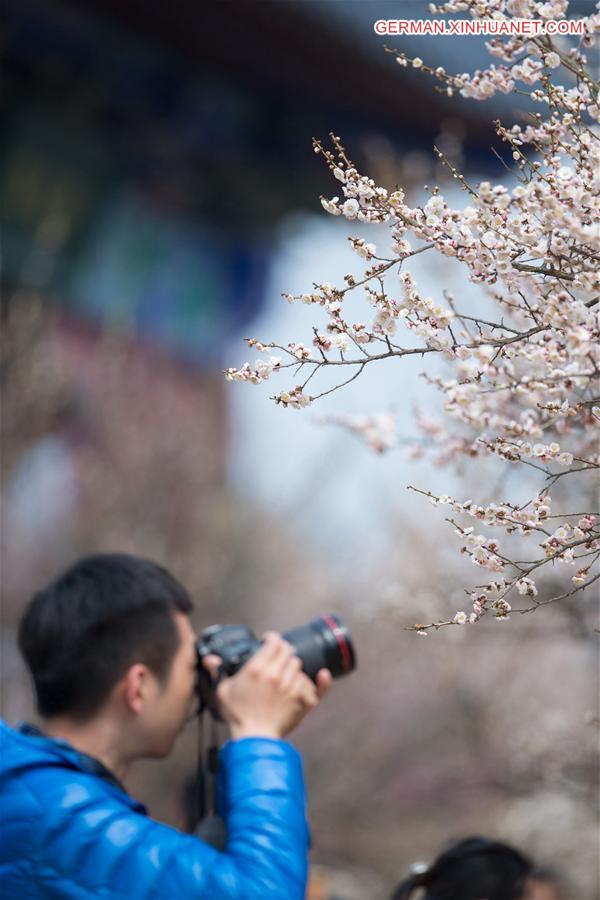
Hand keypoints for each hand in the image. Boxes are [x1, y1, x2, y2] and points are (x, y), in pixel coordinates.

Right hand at [202, 632, 331, 739]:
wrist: (254, 738)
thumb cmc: (238, 716)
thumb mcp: (223, 690)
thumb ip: (219, 671)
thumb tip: (211, 659)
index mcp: (257, 668)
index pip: (274, 642)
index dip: (272, 639)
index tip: (269, 640)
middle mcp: (277, 675)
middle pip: (288, 652)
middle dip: (283, 652)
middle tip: (277, 657)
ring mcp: (292, 688)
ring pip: (298, 668)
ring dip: (292, 669)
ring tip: (284, 676)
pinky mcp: (302, 701)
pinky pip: (316, 687)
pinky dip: (320, 681)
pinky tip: (322, 675)